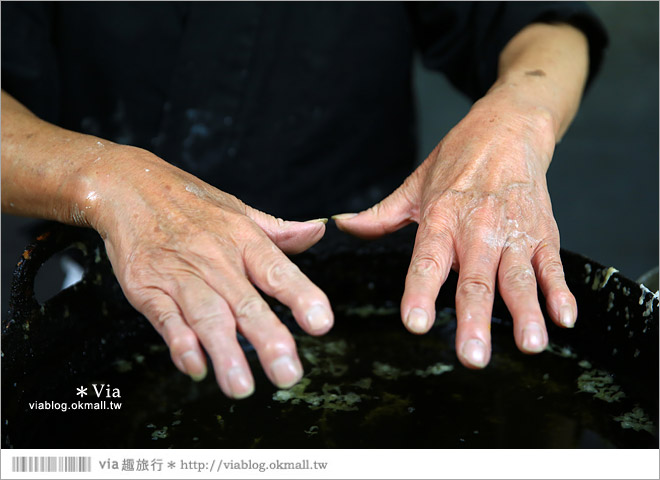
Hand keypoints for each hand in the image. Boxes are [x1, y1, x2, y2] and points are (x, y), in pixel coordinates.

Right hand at [83, 146, 332, 397]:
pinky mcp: (147, 288)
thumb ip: (278, 231)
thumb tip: (318, 232)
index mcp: (242, 239)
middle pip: (245, 302)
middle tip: (287, 373)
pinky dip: (180, 344)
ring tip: (241, 386)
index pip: (278, 270)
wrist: (127, 186)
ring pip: (207, 316)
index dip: (301, 296)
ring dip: (225, 352)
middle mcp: (214, 258)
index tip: (320, 322)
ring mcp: (179, 274)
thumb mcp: (238, 209)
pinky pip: (165, 319)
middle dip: (268, 338)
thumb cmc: (189, 202)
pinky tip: (196, 367)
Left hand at [334, 91, 576, 367]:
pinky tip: (564, 318)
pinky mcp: (541, 232)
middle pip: (475, 281)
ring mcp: (512, 233)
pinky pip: (551, 265)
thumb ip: (381, 215)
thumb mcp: (415, 184)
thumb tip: (343, 225)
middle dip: (475, 320)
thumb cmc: (459, 158)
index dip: (420, 293)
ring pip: (518, 278)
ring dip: (525, 313)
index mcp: (440, 220)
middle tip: (473, 356)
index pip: (426, 262)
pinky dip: (559, 291)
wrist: (508, 127)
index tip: (415, 323)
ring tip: (529, 345)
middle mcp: (477, 229)